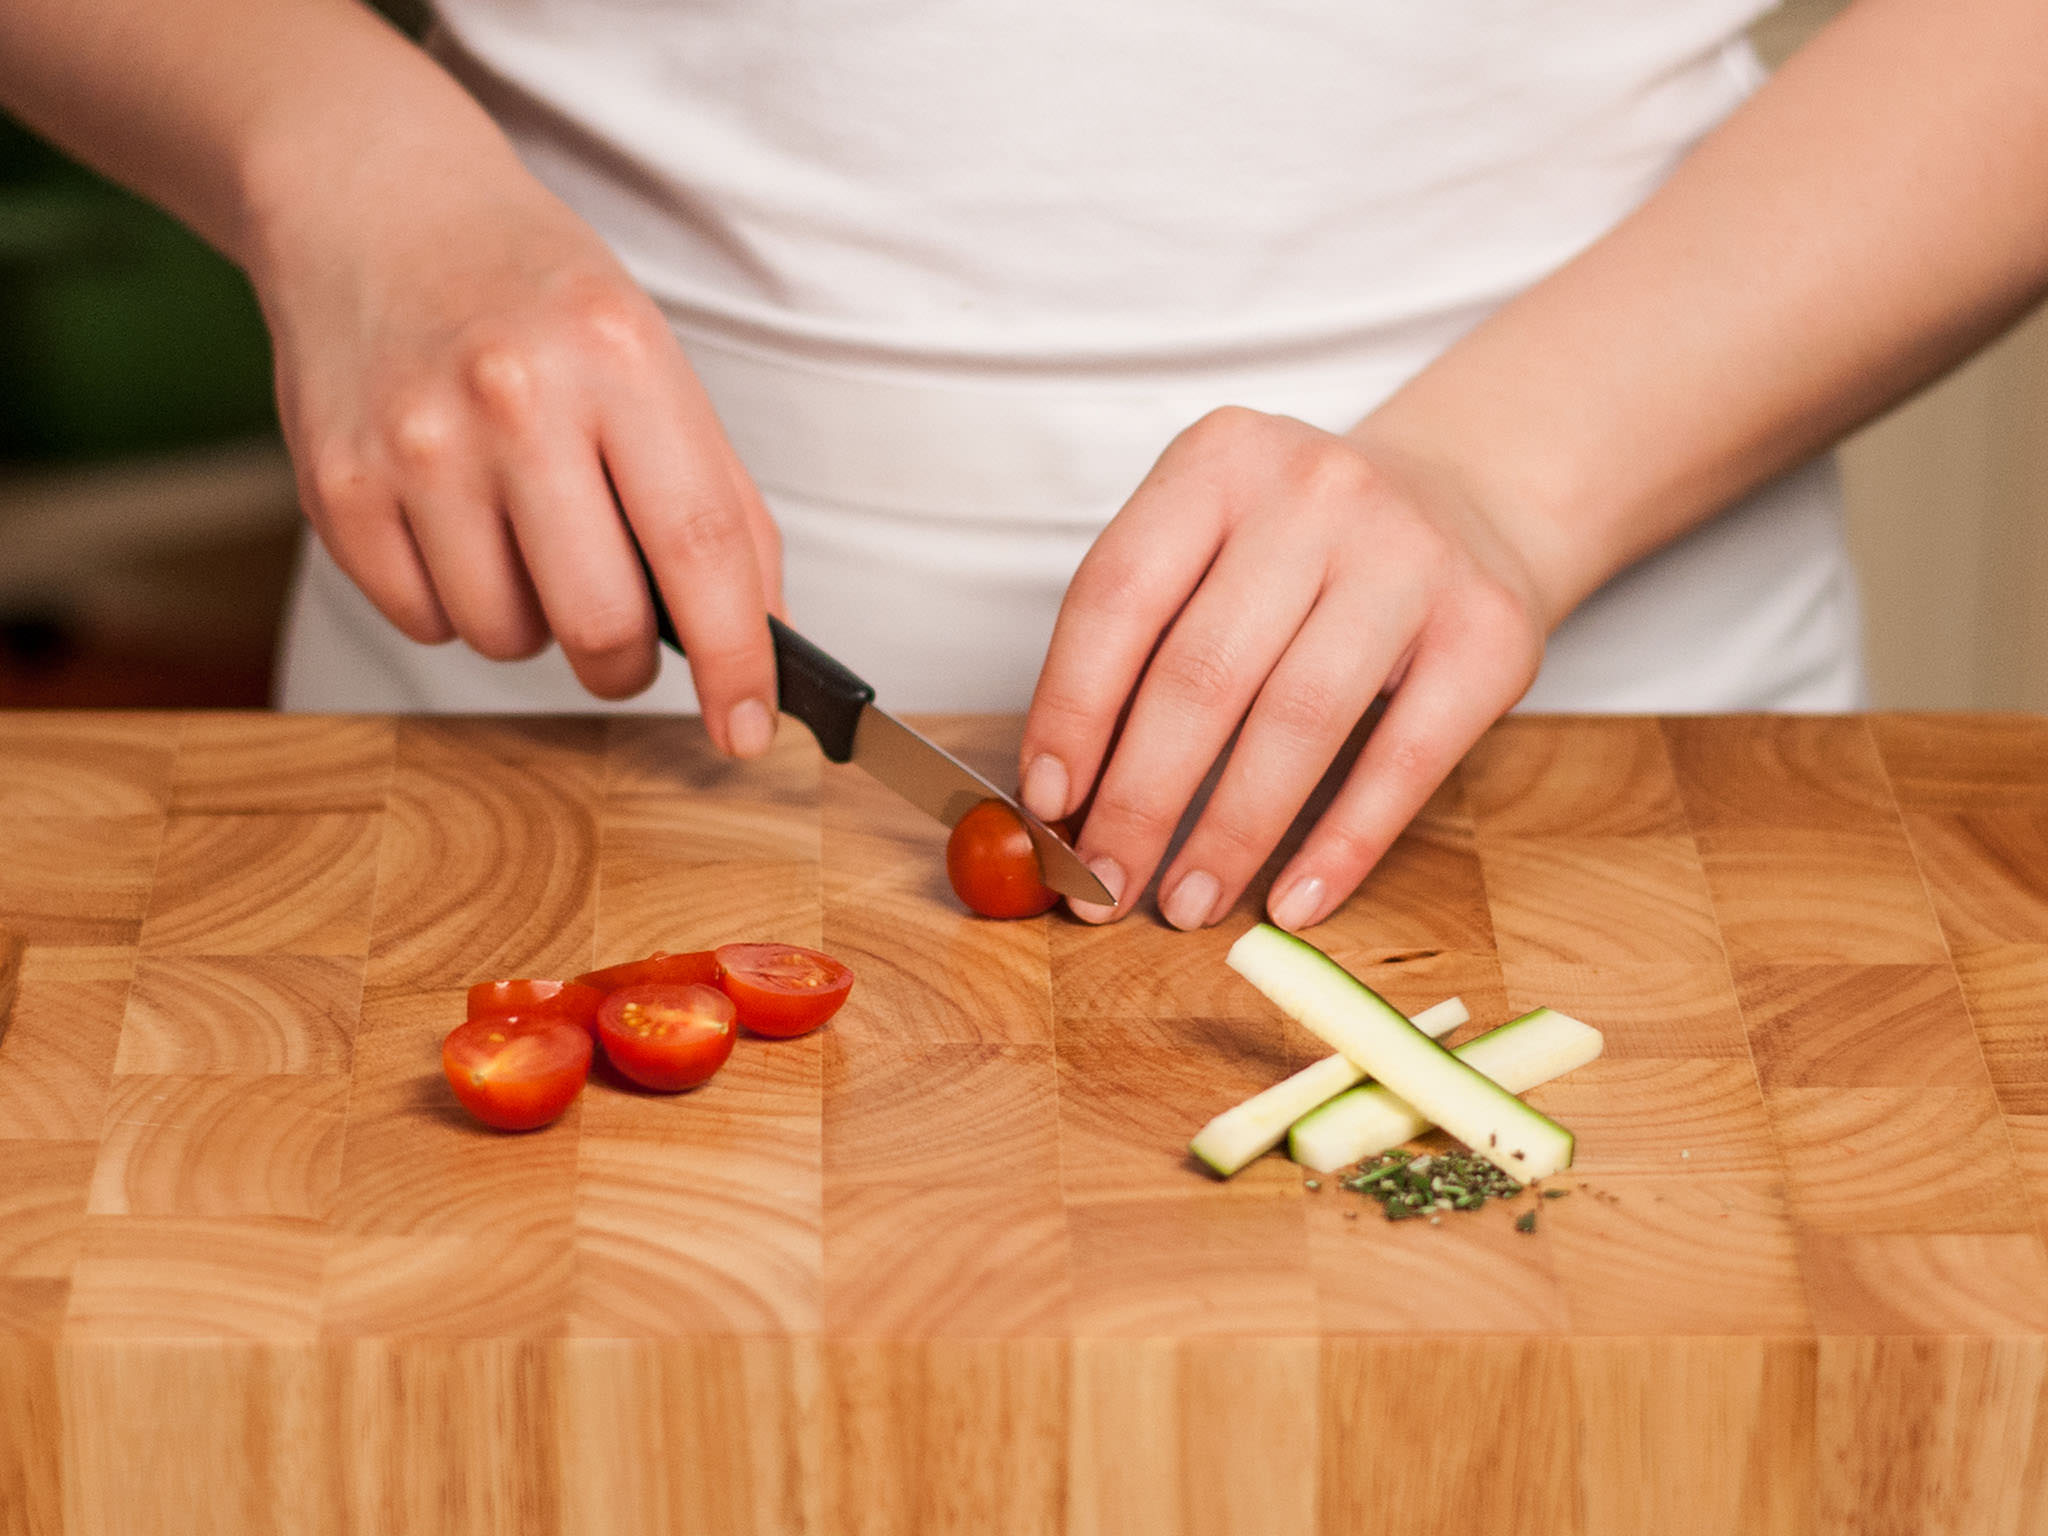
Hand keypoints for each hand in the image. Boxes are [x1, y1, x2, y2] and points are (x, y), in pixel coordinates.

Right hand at [258, 165, 782, 752]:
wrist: (378, 207)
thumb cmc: (538, 300)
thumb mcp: (655, 363)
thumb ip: (721, 504)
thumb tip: (764, 643)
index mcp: (619, 358)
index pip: (699, 545)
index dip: (736, 660)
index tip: (748, 732)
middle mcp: (513, 398)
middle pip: (600, 624)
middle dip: (626, 660)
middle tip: (624, 627)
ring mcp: (413, 444)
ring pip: (505, 638)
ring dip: (533, 621)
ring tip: (522, 531)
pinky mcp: (334, 487)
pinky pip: (424, 622)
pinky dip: (454, 601)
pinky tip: (453, 520)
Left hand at [1018, 407, 1548, 929]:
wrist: (1471, 500)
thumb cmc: (1306, 549)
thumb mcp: (1215, 543)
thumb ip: (1138, 643)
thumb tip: (1060, 799)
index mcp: (1220, 460)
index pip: (1116, 597)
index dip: (1070, 712)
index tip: (1048, 807)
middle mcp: (1316, 492)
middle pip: (1201, 673)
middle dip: (1138, 802)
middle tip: (1100, 887)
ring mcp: (1410, 556)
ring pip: (1296, 721)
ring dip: (1229, 836)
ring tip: (1184, 905)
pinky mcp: (1488, 632)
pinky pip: (1402, 762)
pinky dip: (1341, 846)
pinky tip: (1293, 903)